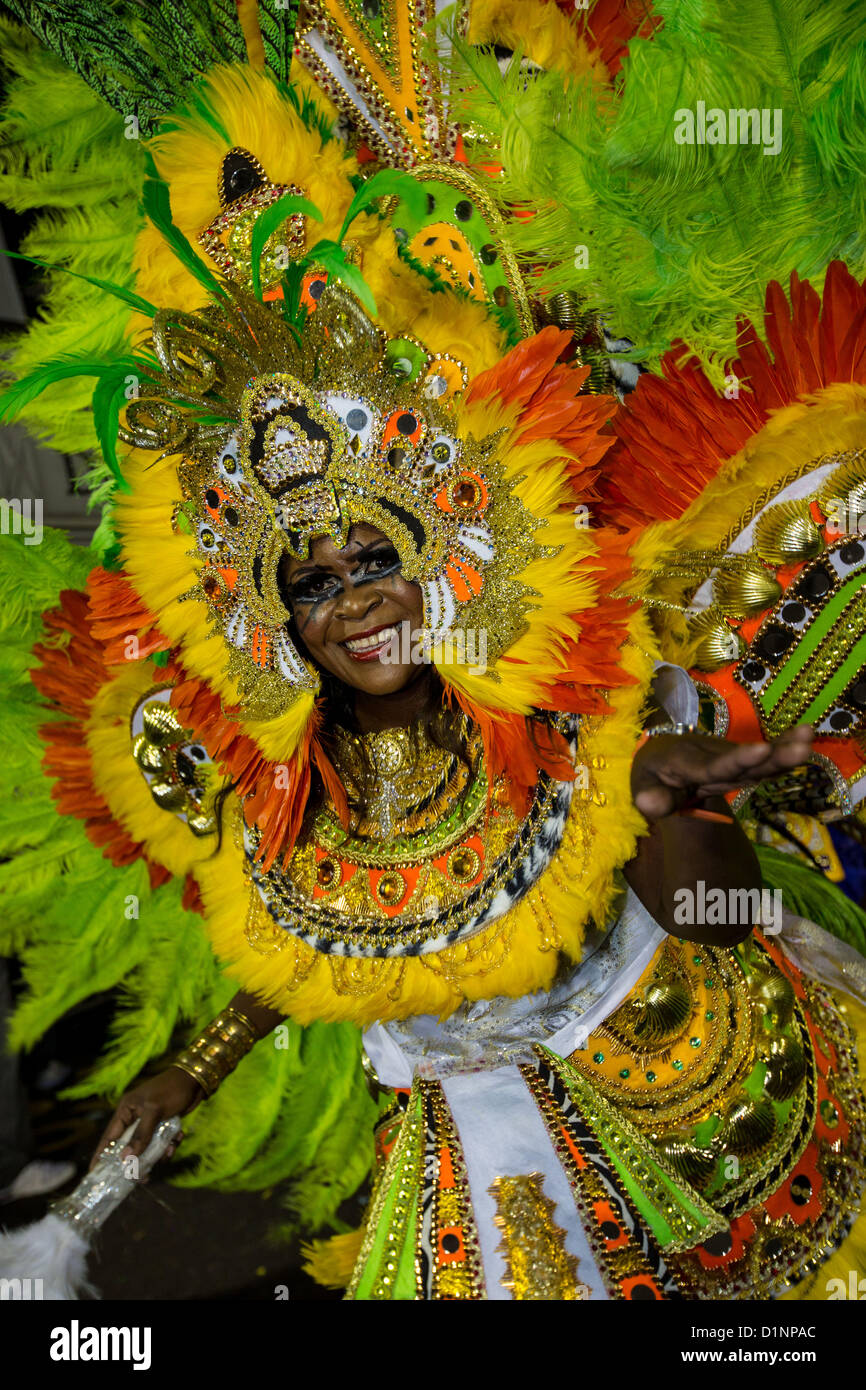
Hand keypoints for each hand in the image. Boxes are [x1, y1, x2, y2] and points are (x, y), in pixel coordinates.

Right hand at [89, 1067, 201, 1170]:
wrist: (196, 1079)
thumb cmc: (172, 1089)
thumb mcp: (155, 1110)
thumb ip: (141, 1134)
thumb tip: (125, 1158)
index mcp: (126, 1110)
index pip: (109, 1137)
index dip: (101, 1156)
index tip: (94, 1173)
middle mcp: (135, 1118)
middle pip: (129, 1147)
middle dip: (136, 1161)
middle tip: (140, 1178)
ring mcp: (149, 1123)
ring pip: (147, 1148)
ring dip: (157, 1154)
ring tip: (166, 1155)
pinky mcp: (163, 1126)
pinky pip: (162, 1144)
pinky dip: (169, 1145)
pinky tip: (178, 1140)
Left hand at [631, 724, 812, 821]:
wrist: (660, 754)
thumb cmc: (651, 775)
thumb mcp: (641, 789)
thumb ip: (649, 799)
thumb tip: (651, 805)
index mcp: (685, 762)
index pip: (712, 766)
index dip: (737, 760)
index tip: (762, 750)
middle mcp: (711, 754)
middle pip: (743, 760)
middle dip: (773, 755)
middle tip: (803, 746)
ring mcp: (727, 756)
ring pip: (758, 758)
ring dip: (784, 750)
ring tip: (809, 738)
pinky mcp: (740, 760)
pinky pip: (763, 758)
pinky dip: (782, 748)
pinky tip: (806, 737)